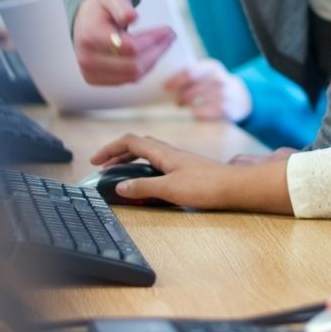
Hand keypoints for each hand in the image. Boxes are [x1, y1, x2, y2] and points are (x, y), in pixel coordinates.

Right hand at [73, 0, 175, 85]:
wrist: (83, 19)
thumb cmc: (101, 7)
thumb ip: (121, 6)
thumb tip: (132, 16)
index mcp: (90, 36)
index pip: (129, 47)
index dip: (152, 40)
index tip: (167, 29)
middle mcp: (87, 58)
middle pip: (133, 66)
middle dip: (157, 51)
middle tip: (170, 36)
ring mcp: (90, 72)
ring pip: (133, 76)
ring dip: (153, 60)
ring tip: (164, 43)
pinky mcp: (95, 80)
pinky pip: (128, 80)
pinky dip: (144, 68)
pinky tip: (151, 53)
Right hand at [87, 133, 292, 213]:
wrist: (235, 187)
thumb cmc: (206, 186)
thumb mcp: (170, 189)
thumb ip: (143, 188)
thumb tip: (120, 186)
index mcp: (162, 153)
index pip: (129, 142)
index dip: (109, 149)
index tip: (95, 160)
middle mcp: (170, 152)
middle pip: (137, 145)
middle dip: (117, 153)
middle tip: (103, 166)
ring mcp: (179, 159)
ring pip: (148, 152)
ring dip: (130, 160)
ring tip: (120, 173)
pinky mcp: (186, 168)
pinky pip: (158, 161)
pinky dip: (144, 167)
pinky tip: (147, 180)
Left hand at [164, 59, 251, 122]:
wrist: (243, 97)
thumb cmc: (216, 84)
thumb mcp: (209, 72)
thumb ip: (192, 73)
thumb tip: (166, 83)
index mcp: (212, 66)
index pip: (190, 72)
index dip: (175, 80)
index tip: (165, 87)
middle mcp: (219, 79)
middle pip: (190, 91)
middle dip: (180, 98)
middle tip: (178, 102)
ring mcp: (223, 95)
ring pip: (194, 104)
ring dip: (186, 107)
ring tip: (185, 107)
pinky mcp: (225, 109)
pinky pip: (202, 113)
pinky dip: (195, 114)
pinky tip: (195, 113)